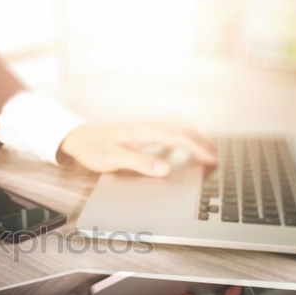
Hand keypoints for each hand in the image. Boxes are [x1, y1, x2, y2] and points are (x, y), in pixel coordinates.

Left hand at [58, 122, 216, 175]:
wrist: (77, 137)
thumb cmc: (93, 148)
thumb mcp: (113, 159)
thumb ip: (139, 163)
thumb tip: (165, 168)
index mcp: (144, 131)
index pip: (179, 138)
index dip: (198, 149)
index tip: (212, 160)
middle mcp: (148, 126)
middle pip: (183, 130)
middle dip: (203, 142)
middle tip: (218, 157)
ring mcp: (146, 128)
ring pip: (178, 129)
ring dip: (195, 138)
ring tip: (209, 151)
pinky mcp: (143, 132)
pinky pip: (169, 133)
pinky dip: (183, 139)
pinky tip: (185, 148)